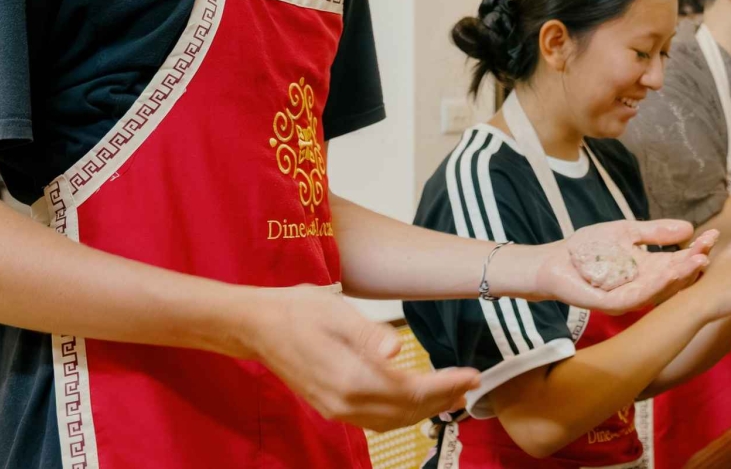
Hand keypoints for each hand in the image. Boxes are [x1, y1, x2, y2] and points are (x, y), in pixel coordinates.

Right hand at [240, 286, 480, 430]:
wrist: (258, 327)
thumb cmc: (299, 311)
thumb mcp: (337, 312)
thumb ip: (369, 335)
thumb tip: (396, 350)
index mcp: (350, 379)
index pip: (411, 391)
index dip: (445, 385)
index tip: (472, 375)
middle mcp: (344, 403)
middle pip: (406, 411)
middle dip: (442, 398)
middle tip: (471, 383)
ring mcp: (336, 409)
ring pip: (392, 420)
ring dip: (425, 409)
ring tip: (453, 393)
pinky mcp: (331, 406)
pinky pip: (375, 419)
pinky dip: (402, 412)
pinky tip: (415, 399)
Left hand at [532, 220, 717, 314]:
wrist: (553, 262)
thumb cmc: (588, 248)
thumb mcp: (627, 233)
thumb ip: (655, 232)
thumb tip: (688, 227)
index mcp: (648, 270)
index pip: (678, 262)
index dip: (696, 250)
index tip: (713, 235)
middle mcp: (644, 288)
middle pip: (675, 279)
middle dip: (693, 264)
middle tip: (709, 250)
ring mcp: (629, 298)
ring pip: (661, 291)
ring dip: (680, 276)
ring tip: (696, 261)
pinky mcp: (612, 304)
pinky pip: (638, 297)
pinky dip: (655, 285)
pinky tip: (668, 271)